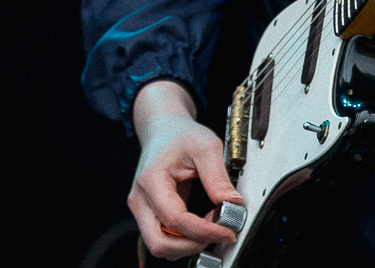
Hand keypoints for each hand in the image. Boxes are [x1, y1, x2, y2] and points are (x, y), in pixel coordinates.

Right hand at [129, 79, 239, 260]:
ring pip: (160, 246)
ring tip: (211, 225)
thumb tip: (233, 205)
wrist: (163, 128)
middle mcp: (141, 199)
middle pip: (159, 243)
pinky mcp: (149, 214)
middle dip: (192, 245)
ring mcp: (142, 209)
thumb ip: (218, 178)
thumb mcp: (206, 147)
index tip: (228, 230)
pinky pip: (164, 238)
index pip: (175, 220)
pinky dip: (183, 239)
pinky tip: (201, 224)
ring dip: (188, 244)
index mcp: (151, 180)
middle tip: (218, 232)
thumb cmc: (181, 134)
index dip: (204, 231)